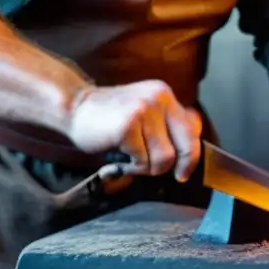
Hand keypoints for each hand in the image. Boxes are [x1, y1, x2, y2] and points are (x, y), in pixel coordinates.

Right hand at [68, 80, 202, 181]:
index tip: (183, 170)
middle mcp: (159, 98)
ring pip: (165, 158)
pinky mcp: (128, 125)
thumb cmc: (110, 117)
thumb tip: (192, 144)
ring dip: (149, 167)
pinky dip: (132, 166)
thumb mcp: (144, 111)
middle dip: (179, 166)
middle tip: (165, 173)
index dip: (191, 155)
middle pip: (187, 145)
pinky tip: (120, 156)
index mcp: (164, 95)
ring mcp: (144, 110)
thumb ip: (167, 123)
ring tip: (133, 159)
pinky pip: (143, 160)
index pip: (194, 129)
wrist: (75, 107)